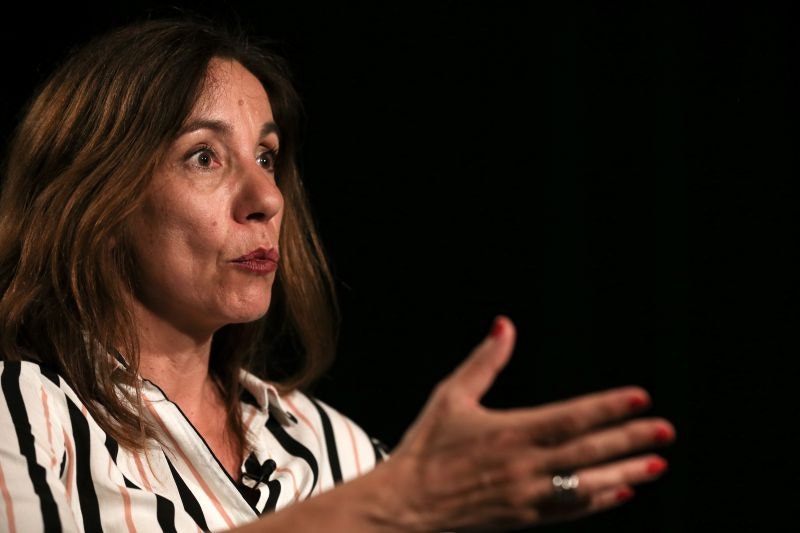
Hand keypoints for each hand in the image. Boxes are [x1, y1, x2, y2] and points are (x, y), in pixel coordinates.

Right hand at [378, 316, 674, 531]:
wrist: (407, 505)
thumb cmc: (427, 446)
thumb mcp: (451, 396)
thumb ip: (484, 362)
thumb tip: (505, 325)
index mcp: (510, 432)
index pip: (571, 418)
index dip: (608, 407)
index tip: (640, 398)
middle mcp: (524, 466)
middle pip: (588, 452)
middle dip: (629, 440)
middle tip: (666, 430)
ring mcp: (527, 496)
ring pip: (587, 485)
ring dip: (625, 473)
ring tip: (657, 464)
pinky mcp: (524, 518)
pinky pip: (571, 510)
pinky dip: (599, 501)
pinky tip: (622, 492)